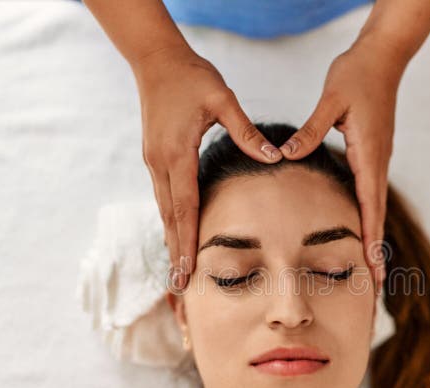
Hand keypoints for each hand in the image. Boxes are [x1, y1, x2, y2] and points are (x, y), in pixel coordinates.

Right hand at [132, 46, 282, 287]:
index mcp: (176, 153)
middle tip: (180, 287)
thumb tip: (275, 157)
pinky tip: (177, 233)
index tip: (186, 271)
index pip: (183, 207)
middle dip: (175, 253)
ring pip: (164, 209)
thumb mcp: (223, 99)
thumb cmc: (191, 76)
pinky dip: (171, 219)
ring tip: (178, 270)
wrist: (155, 58)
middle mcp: (161, 163)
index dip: (186, 242)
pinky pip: (164, 196)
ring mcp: (154, 161)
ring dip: (171, 239)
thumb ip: (247, 131)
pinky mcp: (155, 156)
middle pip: (170, 217)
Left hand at [277, 38, 404, 291]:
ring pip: (375, 207)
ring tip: (371, 269)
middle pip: (377, 216)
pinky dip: (369, 218)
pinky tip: (361, 230)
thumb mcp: (331, 101)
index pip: (370, 205)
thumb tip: (286, 154)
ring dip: (374, 238)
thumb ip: (310, 130)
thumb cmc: (356, 76)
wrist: (382, 58)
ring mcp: (377, 160)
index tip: (372, 268)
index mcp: (368, 154)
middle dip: (376, 252)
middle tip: (378, 287)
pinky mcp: (372, 155)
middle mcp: (377, 162)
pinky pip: (370, 194)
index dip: (370, 239)